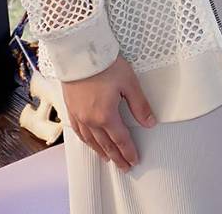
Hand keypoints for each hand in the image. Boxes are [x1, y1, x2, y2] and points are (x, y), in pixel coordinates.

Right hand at [61, 55, 156, 170]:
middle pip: (105, 145)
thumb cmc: (105, 65)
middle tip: (124, 167)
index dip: (128, 151)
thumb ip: (140, 105)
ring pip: (91, 141)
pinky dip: (87, 141)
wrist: (79, 54)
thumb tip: (150, 123)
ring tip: (109, 159)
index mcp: (106, 115)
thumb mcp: (129, 83)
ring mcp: (78, 116)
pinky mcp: (70, 110)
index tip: (134, 160)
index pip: (120, 140)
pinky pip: (79, 132)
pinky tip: (90, 143)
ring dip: (101, 152)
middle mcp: (90, 120)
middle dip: (116, 157)